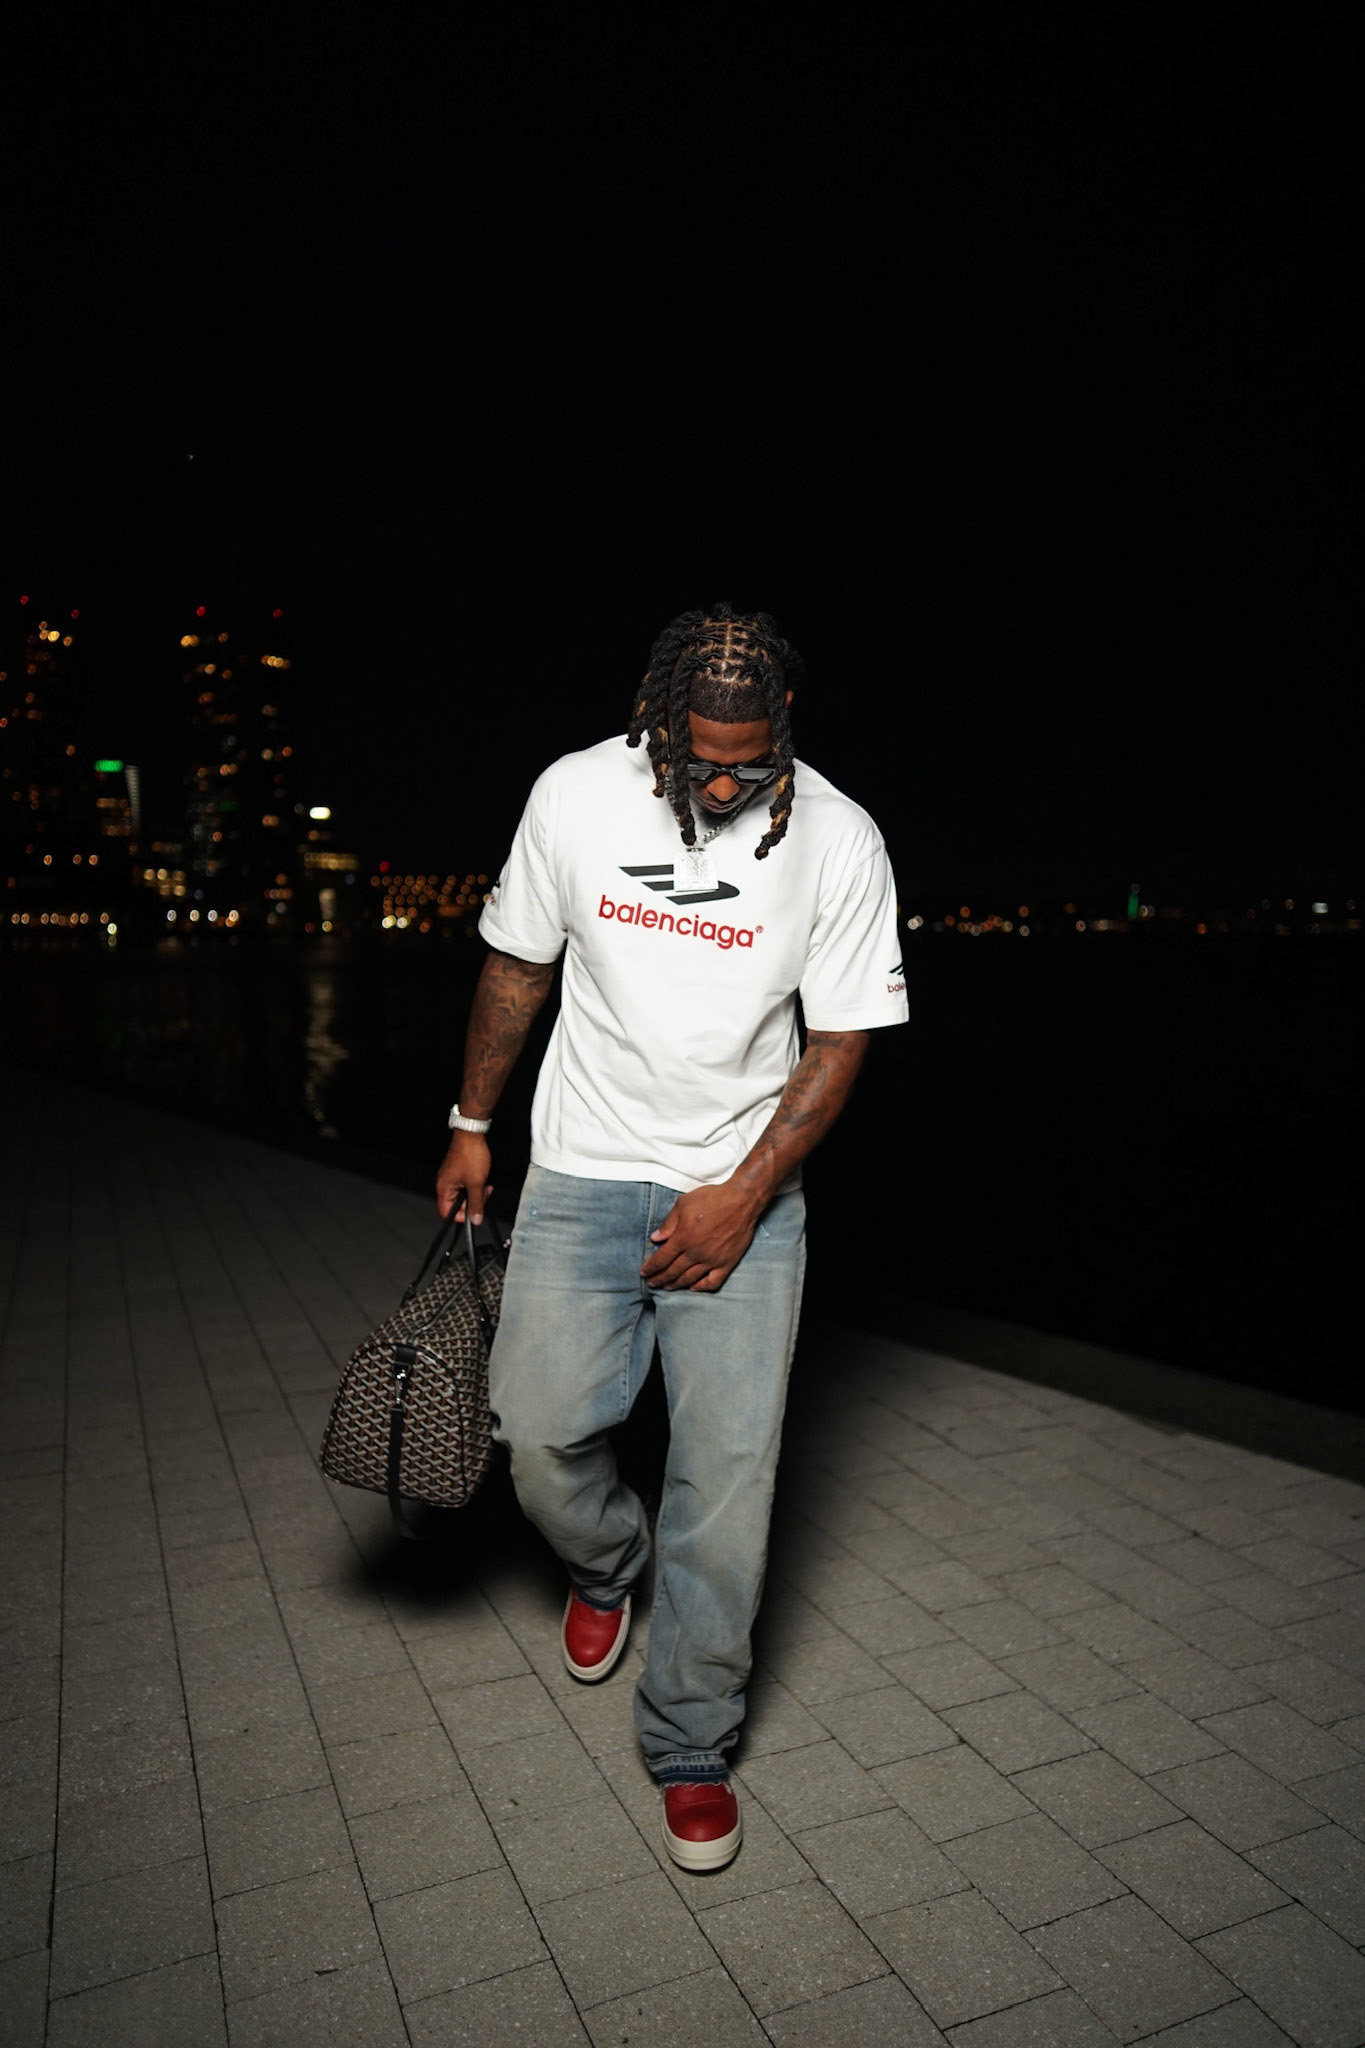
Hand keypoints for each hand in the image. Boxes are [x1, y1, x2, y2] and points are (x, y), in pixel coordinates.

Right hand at [436, 1131, 491, 1223]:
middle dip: (472, 1202)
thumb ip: (476, 1203)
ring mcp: (451, 1176)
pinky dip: (475, 1184)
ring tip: (484, 1185)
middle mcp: (445, 1183)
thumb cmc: (470, 1154)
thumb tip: (475, 1218)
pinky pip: (466, 1184)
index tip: (474, 1213)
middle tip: (483, 1195)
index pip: (447, 1212)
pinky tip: (482, 1179)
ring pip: (464, 1194)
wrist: (472, 1135)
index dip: (461, 1216)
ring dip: (476, 1193)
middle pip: (457, 1204)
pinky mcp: (458, 1171)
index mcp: (444, 1188)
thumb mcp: (476, 1183)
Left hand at [640, 1182, 761, 1291]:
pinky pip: (713, 1282)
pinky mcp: (727, 1263)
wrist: (741, 1201)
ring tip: (667, 1287)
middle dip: (660, 1279)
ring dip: (676, 1284)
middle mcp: (695, 1253)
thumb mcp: (684, 1204)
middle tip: (652, 1283)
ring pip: (689, 1279)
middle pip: (673, 1271)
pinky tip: (694, 1287)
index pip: (661, 1259)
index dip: (651, 1267)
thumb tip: (655, 1238)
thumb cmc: (712, 1199)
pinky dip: (702, 1287)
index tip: (644, 1273)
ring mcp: (712, 1260)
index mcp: (683, 1238)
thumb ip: (668, 1223)